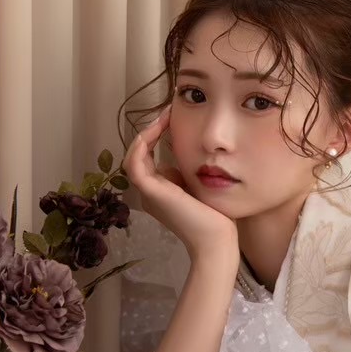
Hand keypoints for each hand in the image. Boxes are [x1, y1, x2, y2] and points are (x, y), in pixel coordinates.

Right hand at [122, 106, 236, 259]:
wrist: (217, 240)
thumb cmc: (216, 216)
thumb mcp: (199, 184)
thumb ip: (189, 169)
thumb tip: (188, 148)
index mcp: (159, 191)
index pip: (148, 157)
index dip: (156, 134)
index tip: (172, 116)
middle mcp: (149, 192)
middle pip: (139, 154)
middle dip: (151, 130)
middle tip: (168, 112)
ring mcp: (148, 193)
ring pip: (134, 156)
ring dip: (146, 133)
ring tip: (164, 117)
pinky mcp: (151, 192)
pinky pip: (134, 164)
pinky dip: (141, 145)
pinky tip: (157, 129)